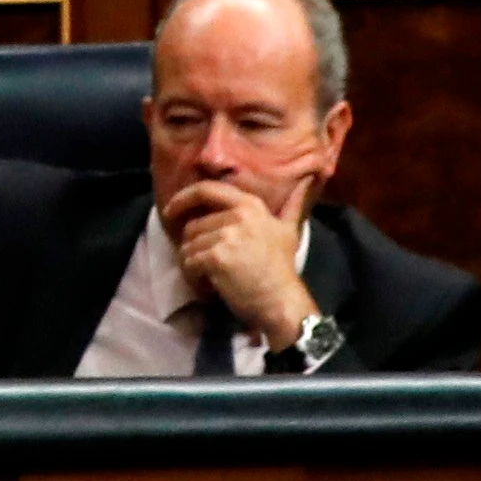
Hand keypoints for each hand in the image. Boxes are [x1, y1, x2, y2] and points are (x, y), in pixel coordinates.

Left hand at [164, 175, 315, 351]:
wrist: (282, 301)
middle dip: (195, 248)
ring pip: (187, 246)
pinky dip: (194, 279)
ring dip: (194, 265)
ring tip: (212, 278)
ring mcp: (227, 235)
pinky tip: (210, 288)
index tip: (170, 211)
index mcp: (250, 205)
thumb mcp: (288, 230)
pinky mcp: (217, 257)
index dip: (183, 198)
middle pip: (193, 225)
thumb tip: (309, 179)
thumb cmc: (282, 268)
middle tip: (209, 267)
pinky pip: (189, 263)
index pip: (206, 189)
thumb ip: (292, 206)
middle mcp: (238, 215)